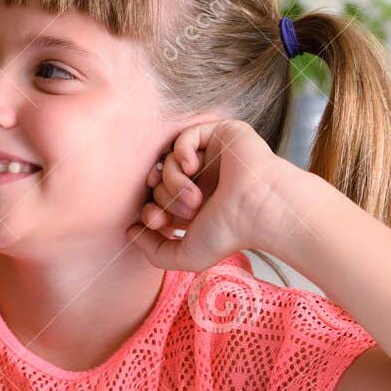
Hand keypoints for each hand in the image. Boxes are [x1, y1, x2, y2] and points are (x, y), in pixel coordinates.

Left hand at [127, 119, 289, 271]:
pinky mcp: (220, 135)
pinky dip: (181, 151)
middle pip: (158, 181)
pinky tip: (193, 166)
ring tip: (195, 197)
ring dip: (174, 180)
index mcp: (195, 204)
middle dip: (164, 198)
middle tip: (187, 210)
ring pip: (167, 160)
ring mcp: (210, 157)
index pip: (156, 201)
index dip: (149, 211)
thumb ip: (154, 252)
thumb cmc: (230, 233)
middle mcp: (202, 179)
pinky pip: (184, 135)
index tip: (158, 222)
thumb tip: (131, 231)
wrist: (258, 210)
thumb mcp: (187, 255)